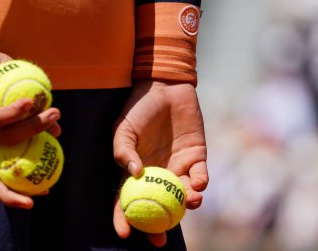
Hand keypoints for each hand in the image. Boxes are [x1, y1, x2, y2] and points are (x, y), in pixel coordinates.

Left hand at [0, 47, 60, 208]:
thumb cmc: (3, 78)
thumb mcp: (29, 99)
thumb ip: (39, 116)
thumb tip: (57, 132)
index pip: (0, 176)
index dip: (17, 191)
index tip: (42, 194)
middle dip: (12, 191)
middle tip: (44, 190)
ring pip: (6, 138)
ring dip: (33, 127)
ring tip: (52, 112)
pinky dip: (15, 112)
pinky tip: (30, 102)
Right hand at [113, 80, 208, 246]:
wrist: (165, 88)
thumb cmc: (139, 108)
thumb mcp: (123, 128)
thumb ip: (123, 150)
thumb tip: (133, 174)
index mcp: (137, 171)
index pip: (128, 199)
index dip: (125, 218)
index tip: (125, 233)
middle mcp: (158, 173)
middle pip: (158, 205)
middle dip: (159, 225)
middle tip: (160, 239)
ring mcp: (177, 167)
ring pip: (182, 195)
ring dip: (186, 205)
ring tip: (188, 203)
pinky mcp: (197, 157)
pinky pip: (199, 177)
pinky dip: (200, 184)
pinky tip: (197, 184)